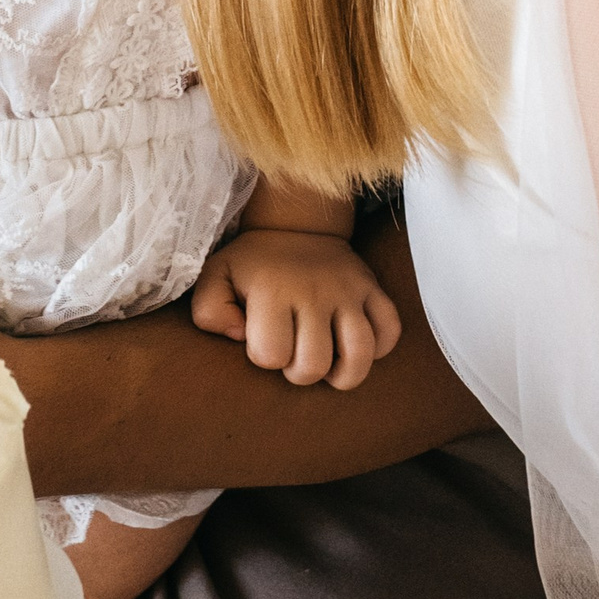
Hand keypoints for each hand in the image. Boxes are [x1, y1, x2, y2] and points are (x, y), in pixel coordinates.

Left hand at [190, 229, 402, 391]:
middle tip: (294, 353)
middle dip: (299, 371)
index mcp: (272, 290)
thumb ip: (209, 310)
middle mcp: (314, 291)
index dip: (265, 357)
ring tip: (329, 364)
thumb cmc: (253, 264)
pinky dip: (379, 349)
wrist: (296, 225)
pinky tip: (355, 346)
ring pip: (359, 355)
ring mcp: (348, 291)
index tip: (263, 340)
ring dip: (342, 373)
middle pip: (313, 365)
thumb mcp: (217, 276)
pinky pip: (390, 331)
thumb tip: (239, 336)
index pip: (271, 355)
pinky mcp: (373, 289)